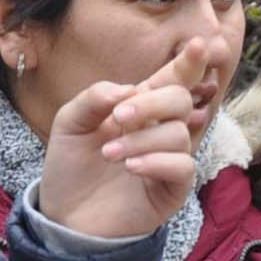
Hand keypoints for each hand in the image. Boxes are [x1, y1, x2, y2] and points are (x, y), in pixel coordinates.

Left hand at [38, 35, 229, 241]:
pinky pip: (182, 167)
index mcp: (140, 110)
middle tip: (118, 117)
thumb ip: (94, 98)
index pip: (171, 81)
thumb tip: (128, 89)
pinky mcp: (172, 190)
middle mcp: (159, 131)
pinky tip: (130, 167)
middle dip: (152, 102)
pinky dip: (156, 161)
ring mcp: (168, 161)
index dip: (187, 64)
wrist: (64, 216)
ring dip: (142, 139)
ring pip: (178, 134)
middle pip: (179, 101)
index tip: (196, 44)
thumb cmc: (70, 168)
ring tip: (110, 154)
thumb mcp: (70, 123)